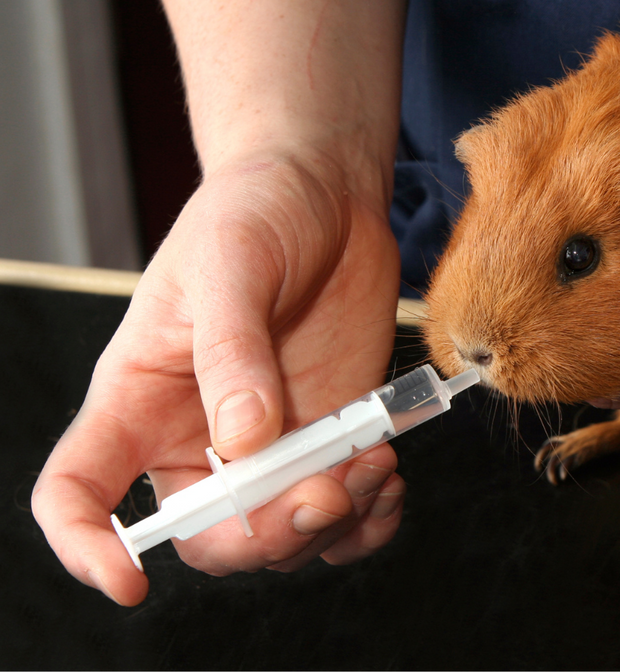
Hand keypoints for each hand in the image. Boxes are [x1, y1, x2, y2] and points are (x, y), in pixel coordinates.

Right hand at [32, 154, 402, 604]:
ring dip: (331, 525)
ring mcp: (271, 442)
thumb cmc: (254, 210)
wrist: (326, 194)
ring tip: (374, 467)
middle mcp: (199, 435)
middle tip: (326, 491)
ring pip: (284, 534)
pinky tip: (387, 479)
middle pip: (208, 535)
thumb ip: (231, 352)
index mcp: (140, 398)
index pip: (79, 488)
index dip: (87, 545)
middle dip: (265, 536)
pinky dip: (369, 515)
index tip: (131, 579)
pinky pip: (343, 510)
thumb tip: (244, 444)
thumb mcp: (230, 268)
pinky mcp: (330, 435)